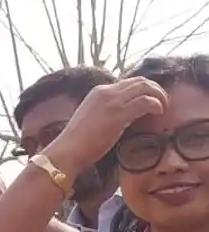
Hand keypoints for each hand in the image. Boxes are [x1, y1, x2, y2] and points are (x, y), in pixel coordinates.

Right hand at [45, 76, 168, 174]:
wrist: (67, 151)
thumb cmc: (77, 143)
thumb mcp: (92, 119)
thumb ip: (105, 112)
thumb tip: (122, 116)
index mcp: (97, 92)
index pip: (127, 83)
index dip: (142, 89)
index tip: (150, 100)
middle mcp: (105, 91)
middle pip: (139, 80)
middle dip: (154, 89)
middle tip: (162, 101)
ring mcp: (112, 101)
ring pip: (145, 86)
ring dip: (159, 94)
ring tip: (163, 106)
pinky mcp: (119, 113)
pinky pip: (146, 101)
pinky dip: (156, 104)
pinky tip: (159, 112)